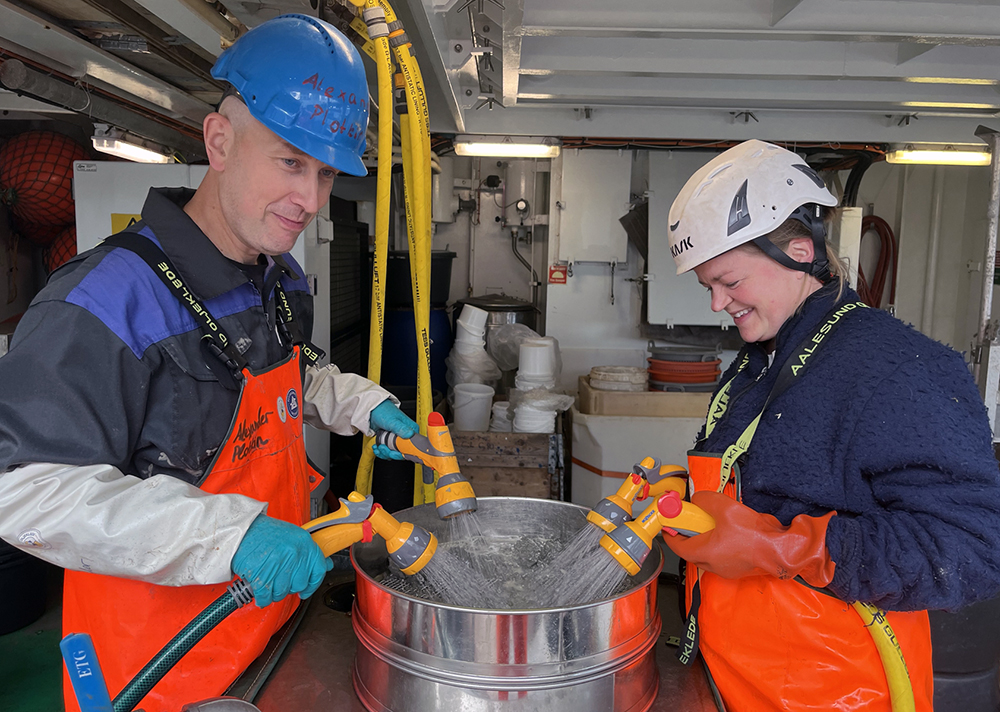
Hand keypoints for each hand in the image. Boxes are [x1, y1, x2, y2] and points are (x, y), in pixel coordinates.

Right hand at [231, 514, 332, 606]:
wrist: (240, 529)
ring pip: (282, 593)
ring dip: (274, 592)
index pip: (318, 571)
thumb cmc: (264, 532)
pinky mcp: (262, 576)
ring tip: (267, 580)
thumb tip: (325, 565)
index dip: (313, 584)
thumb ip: (307, 552)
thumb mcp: (292, 536)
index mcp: (304, 543)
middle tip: (278, 580)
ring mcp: (279, 565)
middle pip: (299, 585)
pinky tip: (259, 591)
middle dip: (289, 587)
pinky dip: (262, 598)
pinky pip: (266, 597)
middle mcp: (294, 554)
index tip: (306, 590)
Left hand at [369, 400, 418, 460]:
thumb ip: (401, 428)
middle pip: (402, 452)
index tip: (393, 452)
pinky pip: (388, 451)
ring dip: (384, 453)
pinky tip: (377, 447)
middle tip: (383, 447)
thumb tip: (410, 434)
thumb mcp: (392, 421)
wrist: (372, 409)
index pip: (412, 447)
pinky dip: (381, 452)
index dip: (402, 452)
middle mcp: (406, 435)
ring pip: (394, 453)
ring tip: (378, 446)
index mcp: (411, 430)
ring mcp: (398, 439)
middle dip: (390, 453)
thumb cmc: (383, 411)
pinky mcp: (390, 441)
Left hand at [663, 490, 835, 585]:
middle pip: (692, 550)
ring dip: (707, 538)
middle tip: (693, 519)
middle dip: (690, 534)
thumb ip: (705, 500)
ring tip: (716, 522)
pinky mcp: (740, 567)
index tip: (670, 522)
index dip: (671, 532)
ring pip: (708, 553)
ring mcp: (727, 569)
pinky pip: (723, 555)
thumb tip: (698, 500)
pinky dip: (722, 543)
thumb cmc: (755, 535)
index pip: (678, 546)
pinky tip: (732, 530)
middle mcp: (714, 565)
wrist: (782, 549)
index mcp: (705, 553)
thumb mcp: (724, 507)